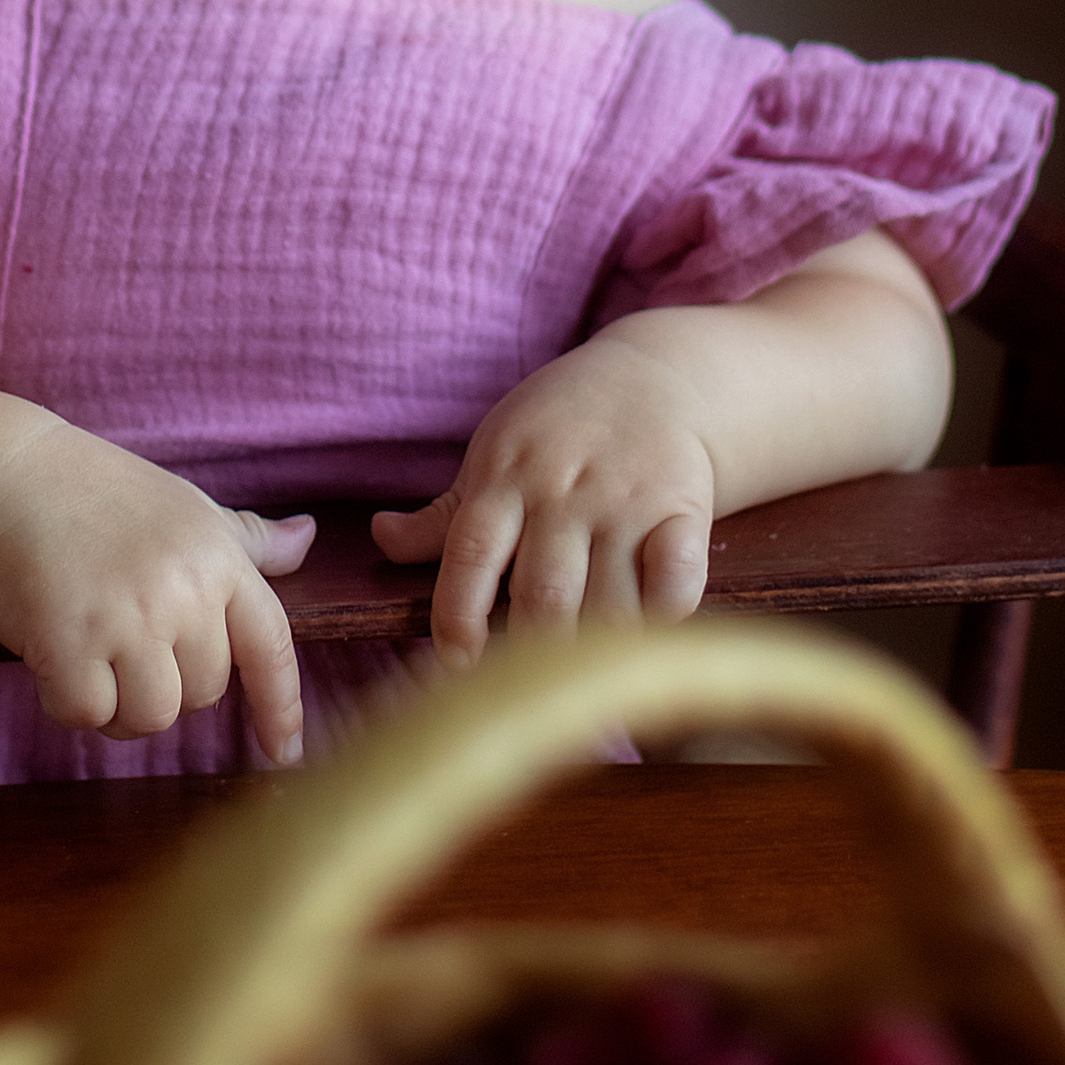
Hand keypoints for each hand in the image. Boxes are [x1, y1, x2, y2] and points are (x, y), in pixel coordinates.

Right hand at [0, 418, 316, 762]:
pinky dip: (67, 700)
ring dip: (117, 702)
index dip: (281, 708)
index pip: (270, 647)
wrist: (5, 475)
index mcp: (218, 558)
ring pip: (150, 716)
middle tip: (119, 637)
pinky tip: (52, 656)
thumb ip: (245, 536)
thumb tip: (307, 538)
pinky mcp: (71, 643)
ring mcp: (128, 618)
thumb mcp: (184, 505)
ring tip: (89, 650)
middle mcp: (183, 590)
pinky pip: (88, 715)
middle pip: (201, 694)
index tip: (284, 753)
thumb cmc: (96, 492)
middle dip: (163, 682)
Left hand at [369, 336, 716, 667]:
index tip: (458, 662)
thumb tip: (380, 538)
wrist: (656, 378)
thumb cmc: (559, 427)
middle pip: (543, 593)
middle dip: (534, 650)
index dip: (457, 616)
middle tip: (532, 686)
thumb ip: (442, 513)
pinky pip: (677, 585)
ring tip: (587, 675)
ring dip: (596, 648)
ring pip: (609, 605)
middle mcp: (563, 493)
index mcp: (504, 480)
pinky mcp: (684, 511)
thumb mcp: (494, 455)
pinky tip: (646, 631)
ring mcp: (626, 503)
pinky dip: (662, 620)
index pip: (469, 555)